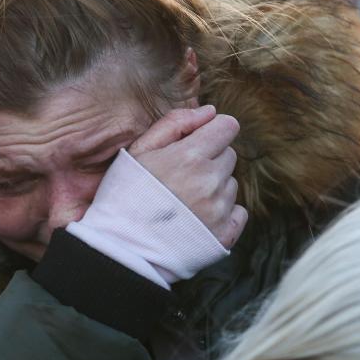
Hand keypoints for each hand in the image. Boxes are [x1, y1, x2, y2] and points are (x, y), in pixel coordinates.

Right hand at [128, 105, 248, 248]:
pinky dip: (224, 214)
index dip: (212, 132)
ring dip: (214, 188)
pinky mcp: (224, 235)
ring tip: (183, 202)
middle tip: (181, 177)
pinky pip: (239, 213)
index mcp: (190, 156)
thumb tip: (209, 111)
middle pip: (229, 156)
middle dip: (210, 160)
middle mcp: (210, 182)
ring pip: (231, 184)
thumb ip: (174, 124)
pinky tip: (198, 218)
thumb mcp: (139, 151)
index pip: (227, 127)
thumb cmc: (124, 196)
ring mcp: (219, 210)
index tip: (198, 143)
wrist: (120, 248)